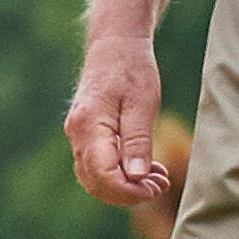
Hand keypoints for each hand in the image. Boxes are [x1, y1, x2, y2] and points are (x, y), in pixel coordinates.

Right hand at [64, 34, 170, 205]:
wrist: (115, 45)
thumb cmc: (131, 69)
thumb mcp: (143, 104)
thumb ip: (138, 142)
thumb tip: (137, 178)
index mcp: (90, 126)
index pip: (104, 176)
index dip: (129, 192)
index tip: (155, 189)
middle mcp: (77, 134)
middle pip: (96, 183)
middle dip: (128, 193)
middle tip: (161, 186)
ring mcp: (78, 136)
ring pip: (95, 178)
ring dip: (125, 186)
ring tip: (157, 179)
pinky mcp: (85, 136)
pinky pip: (97, 166)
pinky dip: (119, 175)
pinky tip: (144, 170)